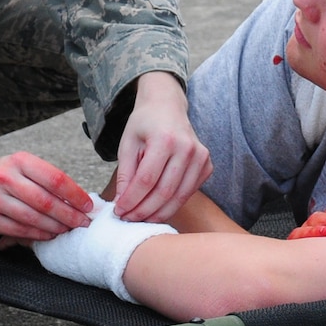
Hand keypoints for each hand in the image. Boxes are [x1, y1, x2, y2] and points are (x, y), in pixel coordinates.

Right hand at [0, 151, 92, 241]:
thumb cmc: (5, 175)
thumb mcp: (24, 167)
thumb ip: (48, 181)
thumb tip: (79, 200)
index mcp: (20, 161)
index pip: (55, 179)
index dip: (75, 195)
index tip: (88, 205)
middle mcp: (5, 177)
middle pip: (45, 201)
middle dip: (69, 215)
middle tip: (83, 222)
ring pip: (33, 218)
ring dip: (55, 227)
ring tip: (68, 230)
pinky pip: (18, 230)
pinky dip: (37, 235)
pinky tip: (49, 235)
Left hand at [112, 71, 211, 221]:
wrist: (167, 106)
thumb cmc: (145, 124)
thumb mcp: (127, 143)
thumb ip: (125, 174)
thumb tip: (122, 204)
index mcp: (165, 139)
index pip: (147, 180)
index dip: (132, 200)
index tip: (119, 211)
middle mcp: (187, 148)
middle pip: (164, 192)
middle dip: (143, 211)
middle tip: (128, 219)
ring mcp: (201, 157)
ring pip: (179, 197)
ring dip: (158, 213)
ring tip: (140, 218)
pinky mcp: (207, 165)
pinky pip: (189, 192)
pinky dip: (173, 204)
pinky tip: (157, 208)